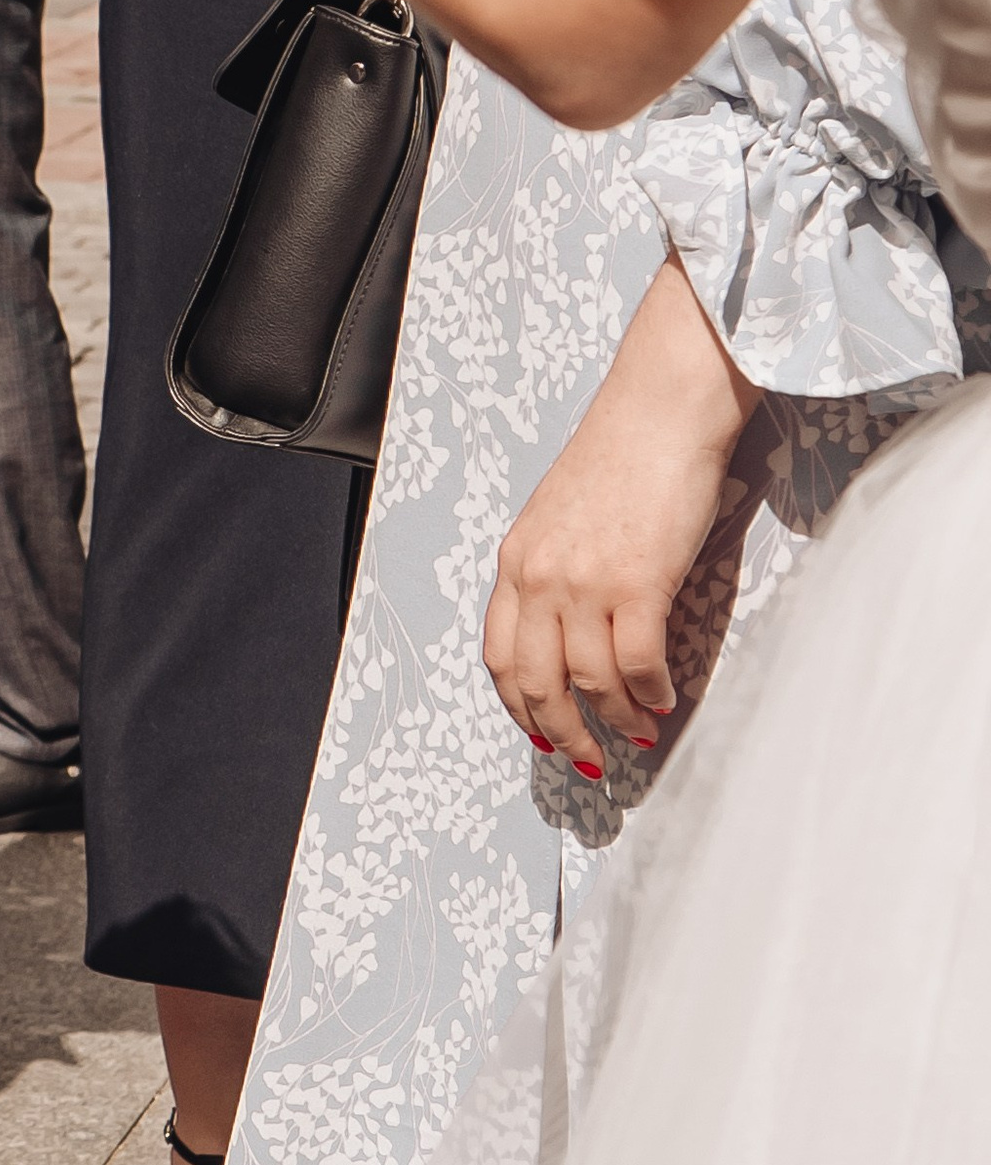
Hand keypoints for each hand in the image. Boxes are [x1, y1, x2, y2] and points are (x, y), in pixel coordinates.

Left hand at [481, 258, 757, 759]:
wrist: (663, 407)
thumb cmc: (623, 453)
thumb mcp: (561, 514)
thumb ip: (554, 567)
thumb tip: (572, 625)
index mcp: (516, 561)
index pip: (499, 655)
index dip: (519, 705)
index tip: (540, 731)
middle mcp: (539, 577)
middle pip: (535, 682)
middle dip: (561, 731)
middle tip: (589, 757)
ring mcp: (585, 582)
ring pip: (589, 680)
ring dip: (616, 717)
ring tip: (640, 730)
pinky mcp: (637, 582)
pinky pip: (638, 663)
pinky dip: (651, 693)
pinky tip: (665, 699)